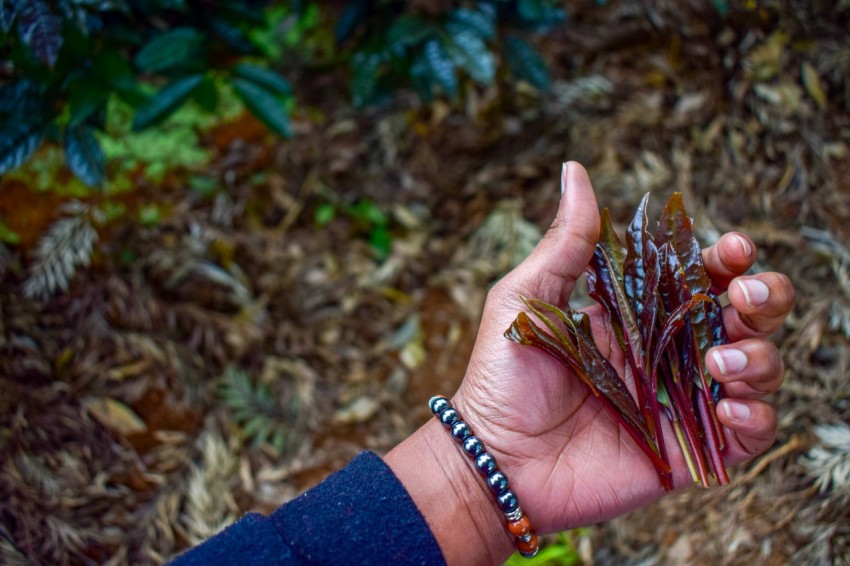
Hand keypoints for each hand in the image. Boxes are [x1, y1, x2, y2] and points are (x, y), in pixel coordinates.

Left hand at [386, 162, 793, 564]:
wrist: (493, 458)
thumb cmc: (501, 375)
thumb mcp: (527, 298)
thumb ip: (566, 241)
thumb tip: (576, 170)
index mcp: (635, 313)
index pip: (700, 277)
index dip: (727, 259)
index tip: (732, 248)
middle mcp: (666, 353)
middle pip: (745, 315)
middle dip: (764, 297)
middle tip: (745, 295)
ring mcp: (680, 401)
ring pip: (758, 367)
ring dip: (759, 355)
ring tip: (719, 362)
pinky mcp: (687, 449)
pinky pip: (748, 433)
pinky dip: (755, 416)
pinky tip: (727, 406)